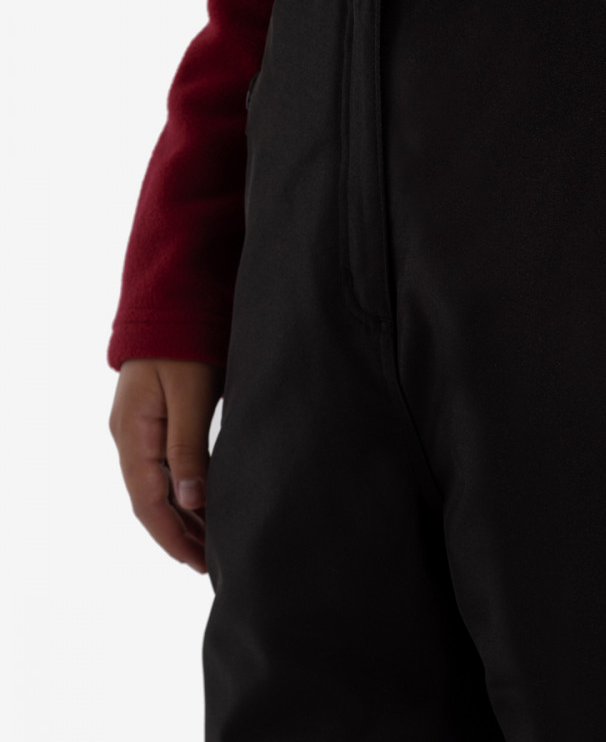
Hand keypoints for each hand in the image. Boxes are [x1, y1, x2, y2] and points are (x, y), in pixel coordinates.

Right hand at [108, 359, 222, 573]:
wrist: (171, 307)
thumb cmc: (183, 346)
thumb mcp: (189, 394)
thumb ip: (187, 446)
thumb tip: (188, 502)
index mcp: (132, 436)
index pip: (148, 502)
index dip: (172, 536)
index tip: (196, 563)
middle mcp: (129, 439)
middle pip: (150, 501)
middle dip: (177, 535)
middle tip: (209, 564)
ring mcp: (139, 431)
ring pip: (156, 488)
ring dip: (181, 517)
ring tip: (210, 544)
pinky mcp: (153, 422)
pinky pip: (163, 470)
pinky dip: (181, 493)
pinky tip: (200, 505)